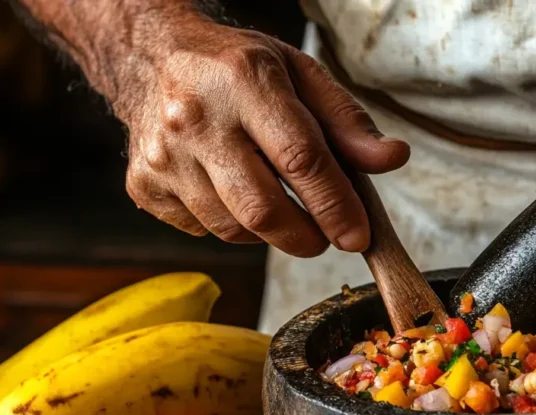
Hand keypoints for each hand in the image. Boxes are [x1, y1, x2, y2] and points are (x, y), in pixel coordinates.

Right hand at [119, 18, 409, 255]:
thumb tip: (391, 159)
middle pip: (262, 209)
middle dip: (306, 236)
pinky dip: (229, 224)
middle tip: (325, 236)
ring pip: (233, 229)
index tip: (358, 236)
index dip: (336, 206)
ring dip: (269, 232)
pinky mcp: (144, 186)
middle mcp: (196, 119)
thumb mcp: (297, 73)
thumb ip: (346, 121)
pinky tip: (231, 192)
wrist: (147, 56)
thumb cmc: (232, 67)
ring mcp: (163, 157)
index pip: (301, 159)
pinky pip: (202, 230)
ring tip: (279, 204)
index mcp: (243, 81)